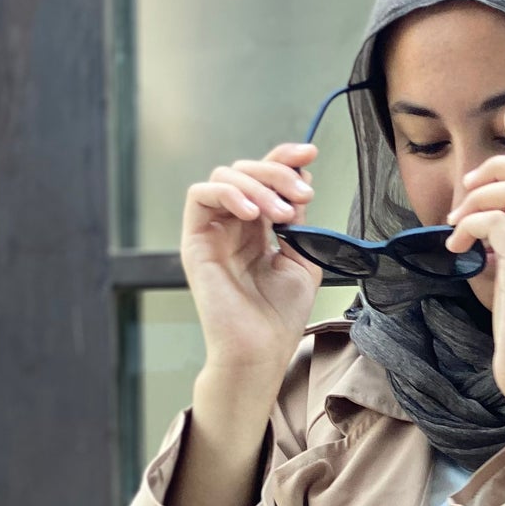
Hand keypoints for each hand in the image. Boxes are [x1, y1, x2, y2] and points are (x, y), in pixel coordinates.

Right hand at [180, 139, 322, 410]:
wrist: (260, 351)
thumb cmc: (279, 316)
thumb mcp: (303, 260)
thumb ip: (300, 221)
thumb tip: (301, 181)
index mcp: (258, 229)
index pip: (265, 179)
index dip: (285, 159)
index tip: (310, 154)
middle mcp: (233, 225)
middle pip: (246, 170)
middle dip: (276, 172)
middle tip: (300, 193)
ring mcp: (212, 231)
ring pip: (224, 177)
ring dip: (257, 185)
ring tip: (279, 213)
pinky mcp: (194, 241)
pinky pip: (200, 195)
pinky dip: (227, 193)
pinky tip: (252, 215)